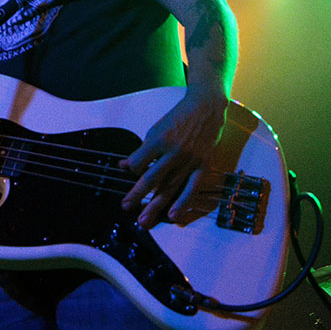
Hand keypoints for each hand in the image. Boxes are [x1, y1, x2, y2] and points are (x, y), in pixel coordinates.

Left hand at [120, 88, 227, 227]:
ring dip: (156, 205)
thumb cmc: (177, 119)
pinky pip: (192, 188)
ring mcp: (190, 160)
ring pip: (170, 187)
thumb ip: (142, 150)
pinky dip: (182, 203)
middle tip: (126, 208)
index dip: (133, 169)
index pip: (139, 162)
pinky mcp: (203, 166)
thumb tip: (123, 166)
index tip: (132, 171)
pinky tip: (172, 216)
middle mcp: (174, 152)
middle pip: (152, 178)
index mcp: (159, 140)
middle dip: (137, 195)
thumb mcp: (155, 129)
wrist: (206, 109)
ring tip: (144, 221)